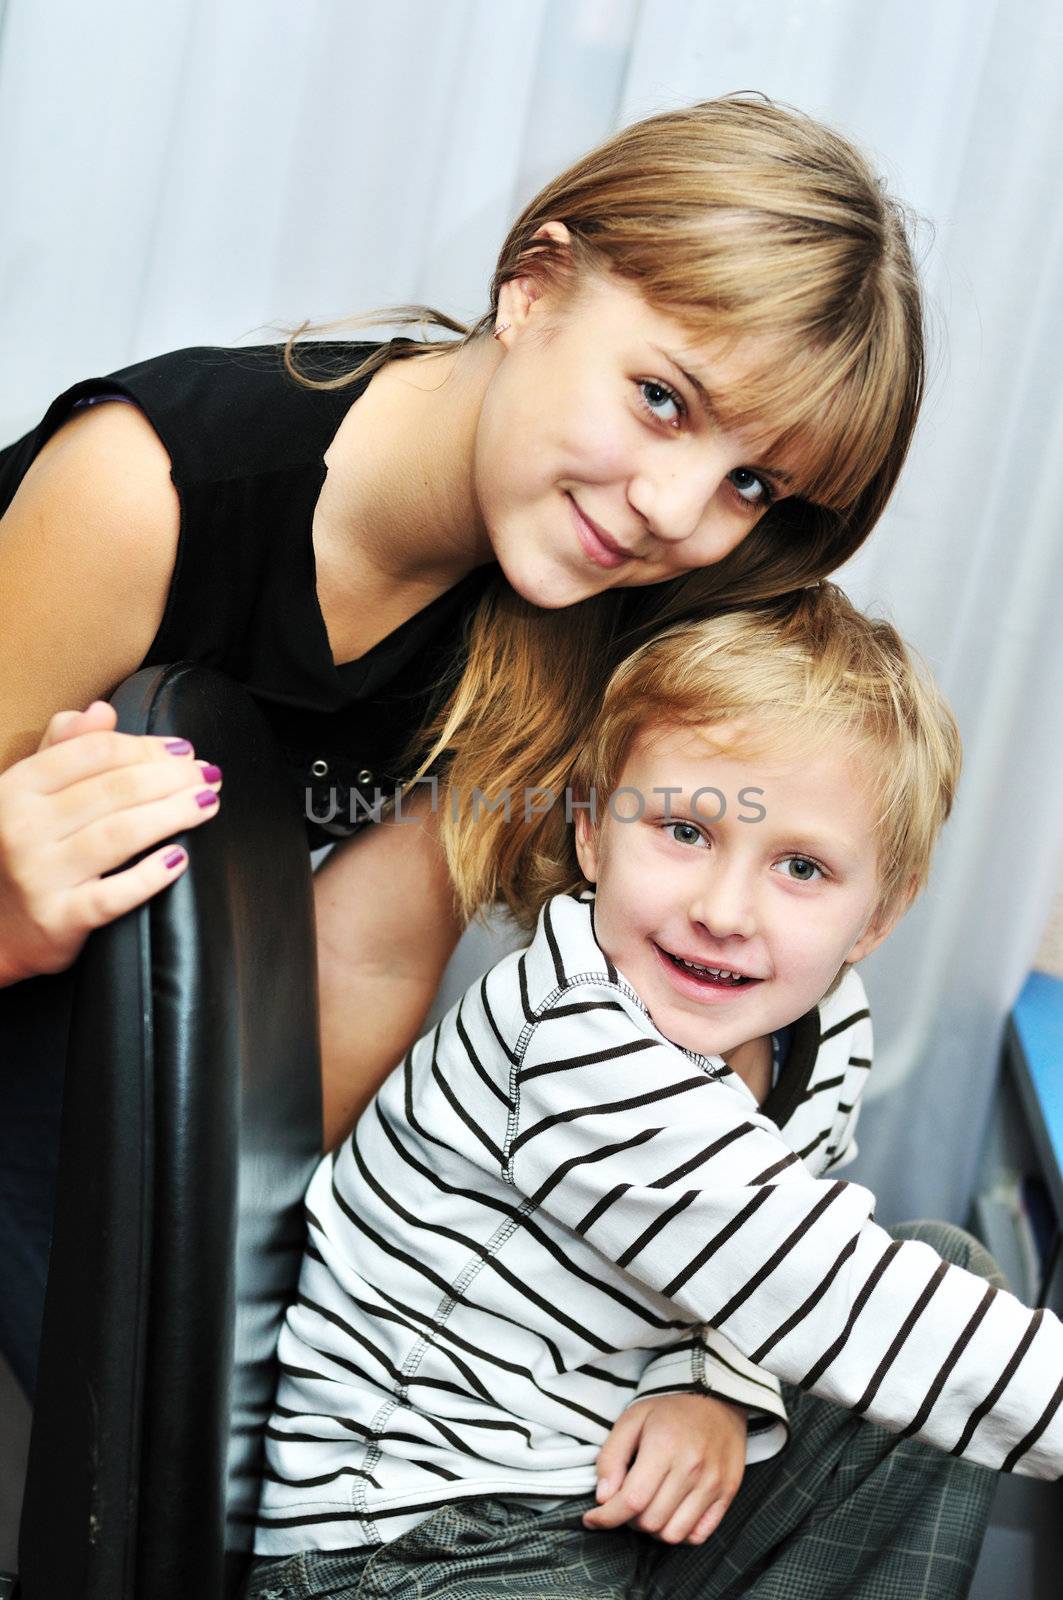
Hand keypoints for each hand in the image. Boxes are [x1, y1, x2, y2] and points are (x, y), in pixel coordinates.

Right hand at [0, 701, 221, 985]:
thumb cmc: (20, 849)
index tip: (185, 750)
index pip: (95, 752)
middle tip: (208, 776)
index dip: (147, 747)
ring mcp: (40, 875)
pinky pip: (113, 895)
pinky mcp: (59, 919)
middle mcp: (24, 828)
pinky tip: (179, 859)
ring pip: (120, 834)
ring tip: (207, 804)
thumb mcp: (27, 794)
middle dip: (171, 778)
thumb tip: (103, 710)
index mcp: (18, 788)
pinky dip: (150, 875)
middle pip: (115, 790)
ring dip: (172, 814)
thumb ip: (64, 748)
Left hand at [583, 1392, 746, 1545]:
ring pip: (673, 1534)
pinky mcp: (727, 1493)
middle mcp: (691, 1468)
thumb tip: (603, 1496)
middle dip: (629, 1520)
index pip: (632, 1500)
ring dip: (653, 1529)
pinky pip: (698, 1535)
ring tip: (648, 1508)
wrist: (718, 1398)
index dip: (607, 1517)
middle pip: (650, 1521)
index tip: (592, 1519)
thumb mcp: (632, 1419)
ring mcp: (712, 1483)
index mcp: (664, 1445)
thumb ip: (611, 1456)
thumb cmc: (670, 1411)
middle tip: (626, 1503)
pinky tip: (671, 1514)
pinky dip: (679, 1534)